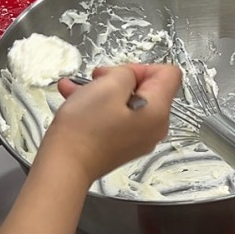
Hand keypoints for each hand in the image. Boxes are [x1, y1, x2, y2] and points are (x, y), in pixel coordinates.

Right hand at [39, 63, 180, 183]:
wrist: (64, 166)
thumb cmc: (85, 129)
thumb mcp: (109, 84)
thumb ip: (127, 72)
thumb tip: (129, 77)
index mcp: (159, 111)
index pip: (169, 74)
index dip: (142, 67)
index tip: (119, 73)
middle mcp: (154, 127)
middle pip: (147, 89)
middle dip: (119, 80)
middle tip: (97, 81)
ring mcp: (139, 138)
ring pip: (127, 102)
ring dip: (102, 91)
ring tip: (78, 88)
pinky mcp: (122, 145)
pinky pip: (116, 117)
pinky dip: (99, 106)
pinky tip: (75, 100)